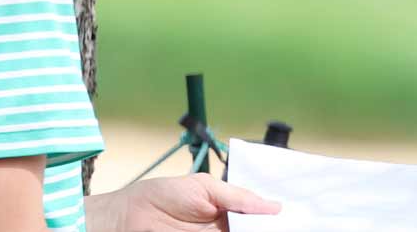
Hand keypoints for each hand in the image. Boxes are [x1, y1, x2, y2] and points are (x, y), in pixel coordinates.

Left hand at [96, 173, 279, 231]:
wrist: (125, 219)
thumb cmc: (161, 196)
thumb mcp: (204, 188)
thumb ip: (238, 196)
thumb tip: (273, 206)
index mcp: (228, 211)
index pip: (258, 216)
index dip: (273, 217)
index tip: (291, 217)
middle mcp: (224, 230)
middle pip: (253, 230)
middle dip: (268, 227)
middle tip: (288, 226)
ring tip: (278, 228)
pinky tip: (253, 230)